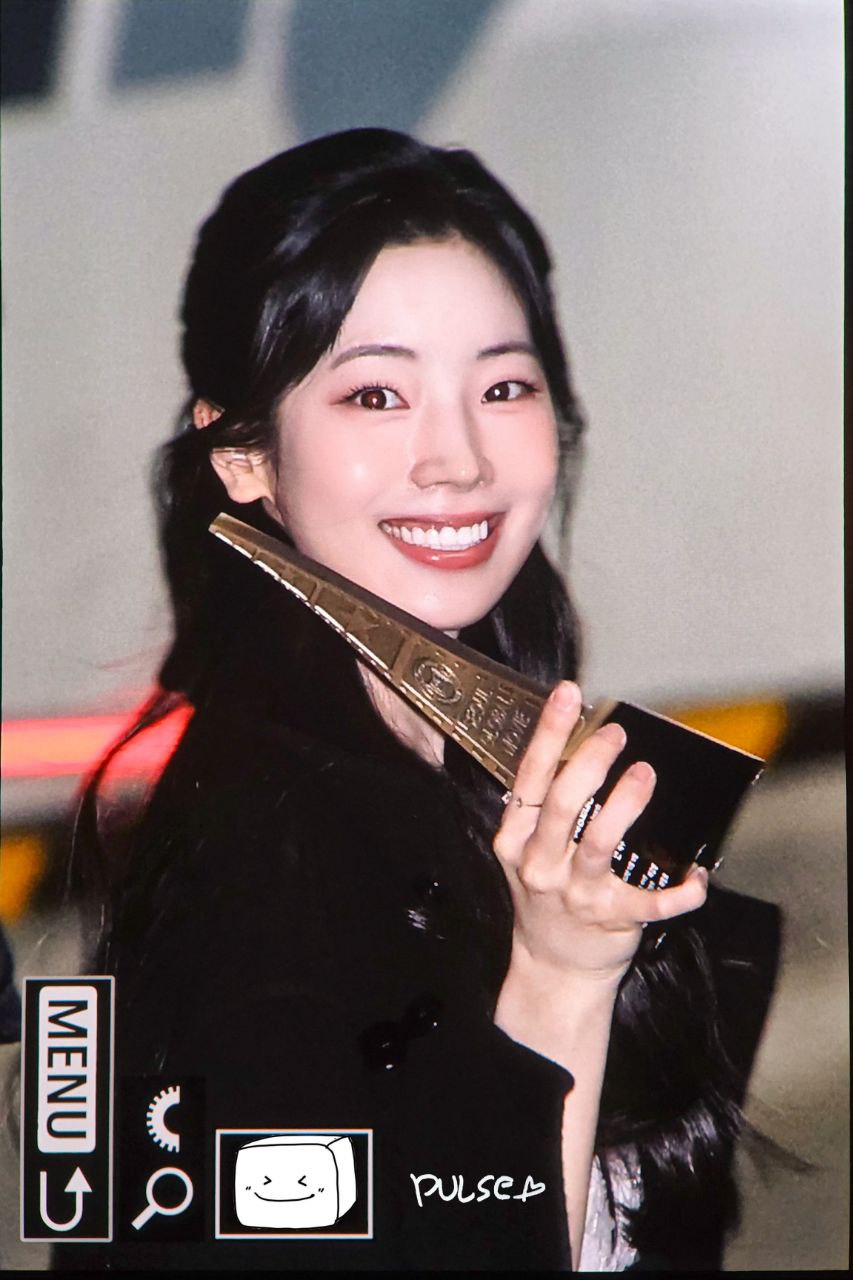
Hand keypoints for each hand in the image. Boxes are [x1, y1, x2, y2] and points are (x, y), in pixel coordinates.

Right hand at [493, 680, 708, 987]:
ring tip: (644, 774)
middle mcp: (541, 865)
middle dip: (590, 761)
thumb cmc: (547, 897)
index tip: (567, 695)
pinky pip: (652, 903)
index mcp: (516, 840)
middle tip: (615, 734)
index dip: (549, 733)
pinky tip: (697, 874)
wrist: (553, 969)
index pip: (530, 777)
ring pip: (599, 842)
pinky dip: (681, 890)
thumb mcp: (530, 851)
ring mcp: (576, 894)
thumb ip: (546, 808)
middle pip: (562, 804)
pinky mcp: (612, 919)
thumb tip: (585, 744)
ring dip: (626, 804)